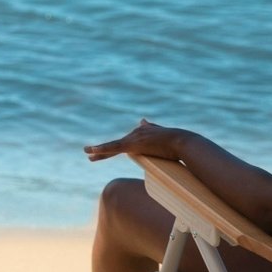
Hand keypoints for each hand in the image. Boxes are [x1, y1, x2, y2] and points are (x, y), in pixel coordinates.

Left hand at [83, 119, 200, 162]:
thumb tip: (141, 119)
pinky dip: (102, 149)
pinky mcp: (133, 144)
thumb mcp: (160, 133)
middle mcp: (135, 133)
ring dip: (99, 150)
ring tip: (87, 152)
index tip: (106, 150)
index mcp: (141, 133)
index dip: (114, 148)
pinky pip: (114, 147)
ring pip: (112, 146)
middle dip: (102, 149)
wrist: (184, 142)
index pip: (124, 142)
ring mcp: (134, 138)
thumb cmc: (177, 142)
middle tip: (87, 151)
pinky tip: (91, 151)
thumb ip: (150, 128)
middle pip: (116, 144)